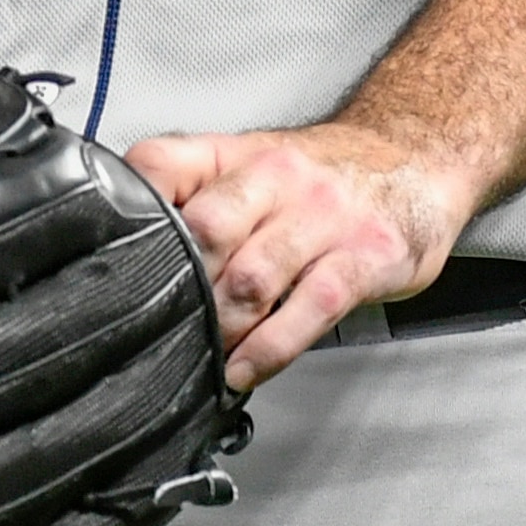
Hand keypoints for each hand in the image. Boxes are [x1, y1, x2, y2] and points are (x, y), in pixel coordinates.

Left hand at [123, 121, 472, 390]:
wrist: (418, 155)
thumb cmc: (328, 175)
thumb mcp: (257, 163)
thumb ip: (201, 198)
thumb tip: (133, 258)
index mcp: (237, 155)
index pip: (163, 164)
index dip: (129, 211)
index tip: (107, 263)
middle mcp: (277, 178)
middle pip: (204, 229)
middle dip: (176, 288)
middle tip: (156, 331)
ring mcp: (324, 217)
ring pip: (252, 276)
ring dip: (218, 329)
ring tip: (201, 360)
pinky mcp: (365, 257)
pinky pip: (310, 307)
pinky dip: (269, 348)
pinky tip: (245, 370)